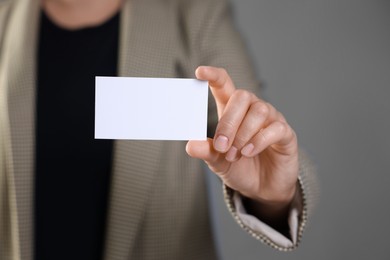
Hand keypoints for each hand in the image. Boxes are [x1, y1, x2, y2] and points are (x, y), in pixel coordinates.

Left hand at [186, 66, 298, 210]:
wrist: (263, 188)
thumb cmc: (240, 168)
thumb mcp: (218, 161)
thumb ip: (207, 151)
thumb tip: (191, 145)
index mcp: (233, 111)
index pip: (225, 85)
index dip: (214, 76)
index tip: (200, 72)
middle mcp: (252, 110)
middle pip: (242, 96)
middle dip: (229, 121)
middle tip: (222, 146)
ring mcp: (271, 120)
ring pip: (259, 110)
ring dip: (243, 134)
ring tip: (235, 154)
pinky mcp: (286, 134)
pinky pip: (275, 128)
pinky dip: (259, 141)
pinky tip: (249, 153)